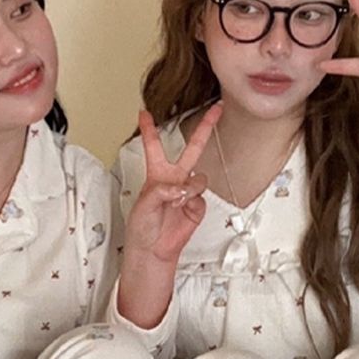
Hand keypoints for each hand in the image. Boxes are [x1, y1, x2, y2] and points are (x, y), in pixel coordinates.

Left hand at [124, 103, 221, 264]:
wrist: (152, 249)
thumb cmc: (142, 227)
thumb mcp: (143, 203)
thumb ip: (161, 190)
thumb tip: (180, 188)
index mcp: (156, 174)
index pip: (154, 146)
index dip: (149, 129)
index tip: (144, 112)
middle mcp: (174, 179)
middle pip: (192, 148)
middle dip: (205, 128)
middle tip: (215, 110)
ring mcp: (187, 192)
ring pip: (200, 177)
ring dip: (189, 187)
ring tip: (176, 201)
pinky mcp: (197, 206)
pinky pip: (201, 197)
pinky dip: (191, 202)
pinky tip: (182, 209)